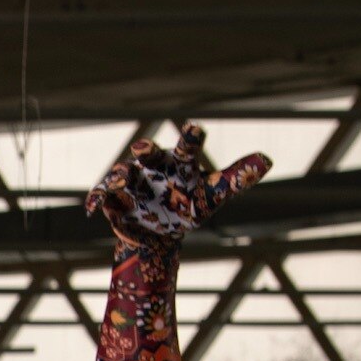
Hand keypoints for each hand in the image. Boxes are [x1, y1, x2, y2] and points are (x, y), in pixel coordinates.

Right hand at [85, 123, 269, 251]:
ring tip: (124, 179)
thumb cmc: (190, 204)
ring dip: (122, 175)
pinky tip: (92, 207)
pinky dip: (98, 199)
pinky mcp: (115, 200)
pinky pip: (104, 196)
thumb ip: (238, 177)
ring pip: (125, 174)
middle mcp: (154, 168)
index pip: (187, 147)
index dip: (190, 137)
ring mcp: (133, 183)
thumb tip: (268, 159)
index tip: (194, 128)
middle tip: (144, 149)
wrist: (162, 232)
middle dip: (146, 151)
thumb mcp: (214, 195)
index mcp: (180, 162)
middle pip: (150, 155)